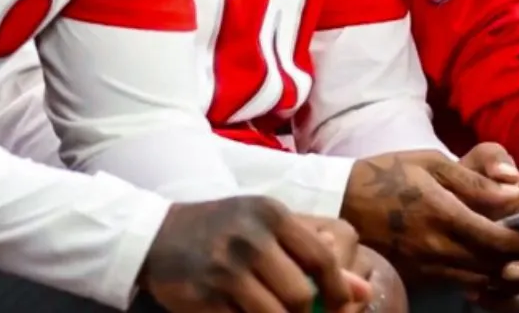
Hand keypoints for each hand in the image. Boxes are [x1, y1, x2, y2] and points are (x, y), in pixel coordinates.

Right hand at [141, 196, 371, 312]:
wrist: (155, 234)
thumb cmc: (224, 229)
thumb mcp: (268, 228)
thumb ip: (315, 254)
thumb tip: (363, 291)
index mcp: (272, 215)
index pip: (322, 258)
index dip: (338, 289)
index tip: (342, 307)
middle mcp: (250, 238)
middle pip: (301, 295)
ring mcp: (224, 269)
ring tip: (273, 312)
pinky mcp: (203, 297)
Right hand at [342, 150, 518, 292]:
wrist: (340, 201)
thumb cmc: (387, 174)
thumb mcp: (431, 164)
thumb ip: (473, 181)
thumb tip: (513, 192)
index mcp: (441, 214)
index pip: (495, 237)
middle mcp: (435, 246)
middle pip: (492, 263)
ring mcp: (424, 266)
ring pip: (478, 278)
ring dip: (508, 272)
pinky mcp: (416, 275)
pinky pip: (459, 283)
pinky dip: (484, 279)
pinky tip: (497, 268)